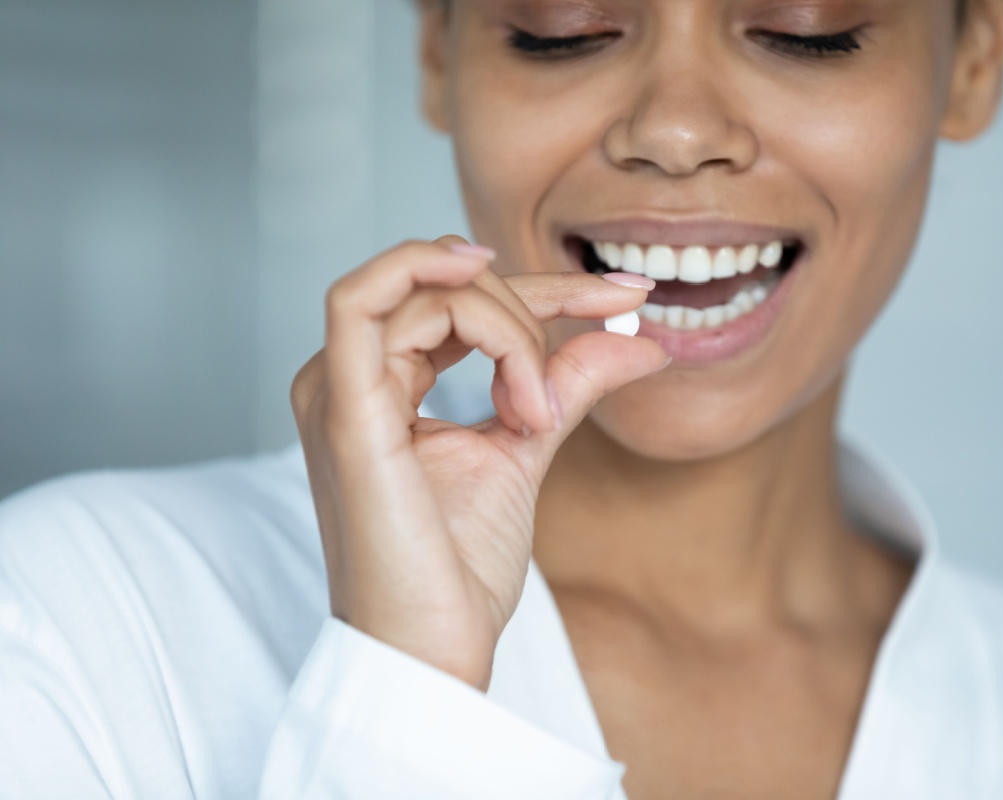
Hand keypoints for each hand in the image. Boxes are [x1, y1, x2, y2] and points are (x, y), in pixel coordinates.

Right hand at [290, 236, 668, 689]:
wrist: (431, 649)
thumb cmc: (460, 566)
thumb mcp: (526, 447)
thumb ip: (569, 385)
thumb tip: (641, 342)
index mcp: (380, 384)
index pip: (462, 304)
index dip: (550, 288)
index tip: (630, 297)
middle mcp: (347, 378)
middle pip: (444, 286)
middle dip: (535, 306)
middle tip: (564, 394)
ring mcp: (336, 391)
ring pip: (423, 290)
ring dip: (504, 323)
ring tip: (536, 407)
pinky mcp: (343, 412)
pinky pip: (360, 301)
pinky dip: (424, 271)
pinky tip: (482, 275)